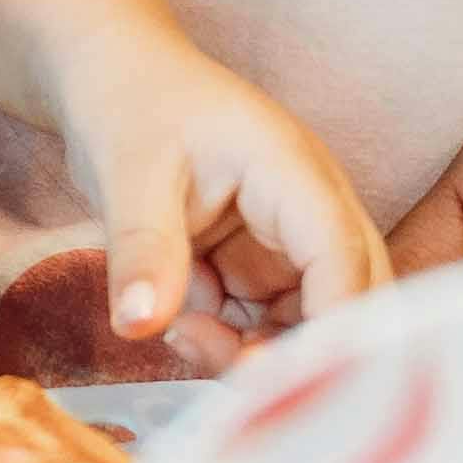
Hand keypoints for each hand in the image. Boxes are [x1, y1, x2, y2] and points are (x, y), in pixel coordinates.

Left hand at [45, 16, 384, 350]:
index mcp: (295, 173)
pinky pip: (266, 327)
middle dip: (303, 353)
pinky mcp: (261, 270)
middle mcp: (311, 213)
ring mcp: (289, 245)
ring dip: (260, 354)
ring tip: (182, 336)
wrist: (113, 82)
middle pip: (349, 300)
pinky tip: (180, 325)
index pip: (342, 256)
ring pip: (310, 326)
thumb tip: (139, 325)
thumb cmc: (132, 104)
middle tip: (236, 377)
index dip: (332, 324)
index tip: (288, 379)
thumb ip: (141, 249)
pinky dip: (231, 344)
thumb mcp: (127, 172)